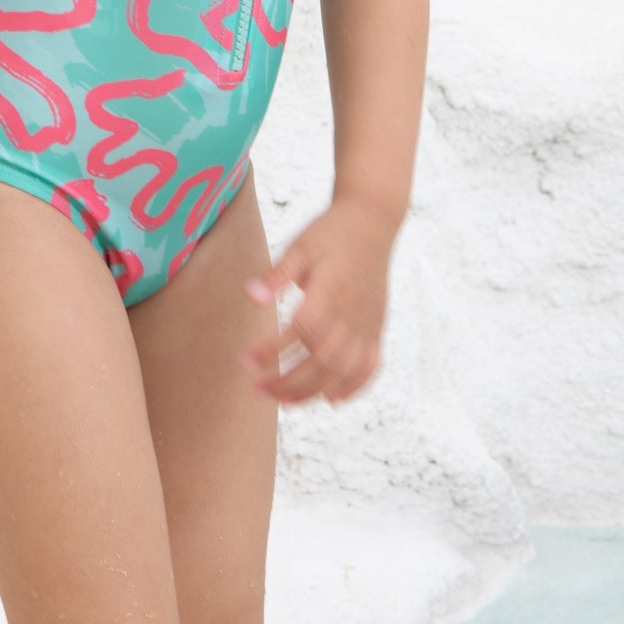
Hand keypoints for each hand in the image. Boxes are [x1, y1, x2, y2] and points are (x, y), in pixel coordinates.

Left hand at [239, 192, 397, 405]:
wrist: (372, 221)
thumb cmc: (330, 232)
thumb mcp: (300, 244)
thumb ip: (278, 273)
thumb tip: (251, 296)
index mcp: (331, 289)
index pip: (301, 331)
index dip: (273, 350)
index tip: (247, 360)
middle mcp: (352, 312)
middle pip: (322, 360)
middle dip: (288, 382)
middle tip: (257, 390)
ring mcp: (368, 323)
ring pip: (342, 370)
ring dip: (312, 391)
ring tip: (283, 402)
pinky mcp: (377, 328)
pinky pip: (370, 367)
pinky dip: (353, 388)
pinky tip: (331, 400)